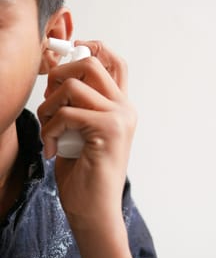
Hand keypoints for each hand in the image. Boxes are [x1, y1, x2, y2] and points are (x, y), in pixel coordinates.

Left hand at [38, 40, 136, 225]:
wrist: (96, 210)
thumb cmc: (84, 171)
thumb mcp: (78, 128)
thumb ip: (74, 101)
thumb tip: (55, 73)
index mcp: (120, 106)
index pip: (115, 62)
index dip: (94, 47)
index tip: (69, 52)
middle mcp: (124, 107)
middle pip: (92, 63)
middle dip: (62, 72)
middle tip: (50, 96)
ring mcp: (119, 117)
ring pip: (74, 86)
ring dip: (49, 105)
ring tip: (48, 128)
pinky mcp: (108, 130)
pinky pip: (66, 113)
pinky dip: (49, 129)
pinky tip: (51, 148)